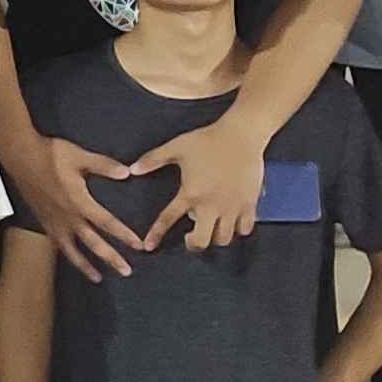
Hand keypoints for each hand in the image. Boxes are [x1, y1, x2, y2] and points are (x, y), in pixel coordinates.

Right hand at [21, 134, 149, 279]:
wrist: (21, 156)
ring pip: (73, 250)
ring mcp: (55, 221)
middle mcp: (67, 217)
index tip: (138, 246)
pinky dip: (68, 255)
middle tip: (126, 271)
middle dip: (111, 258)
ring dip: (86, 266)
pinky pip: (59, 244)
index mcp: (79, 202)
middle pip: (93, 243)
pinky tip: (73, 259)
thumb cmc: (49, 155)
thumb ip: (104, 166)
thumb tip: (127, 172)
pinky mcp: (45, 221)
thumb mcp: (80, 156)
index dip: (124, 235)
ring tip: (98, 278)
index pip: (107, 223)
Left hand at [135, 121, 266, 251]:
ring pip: (223, 239)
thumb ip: (153, 159)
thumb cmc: (207, 140)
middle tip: (190, 238)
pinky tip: (232, 223)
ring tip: (211, 229)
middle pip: (202, 241)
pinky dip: (238, 230)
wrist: (241, 135)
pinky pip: (245, 229)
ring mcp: (232, 207)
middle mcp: (211, 206)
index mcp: (190, 194)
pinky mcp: (249, 204)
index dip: (156, 234)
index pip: (168, 219)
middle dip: (193, 245)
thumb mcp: (176, 147)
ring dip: (215, 238)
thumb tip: (132, 169)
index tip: (149, 246)